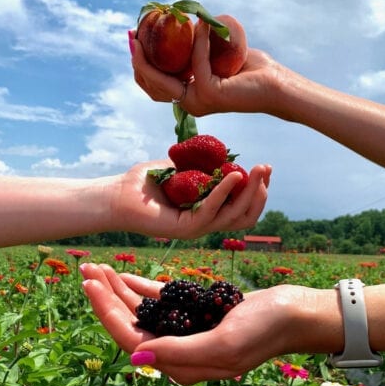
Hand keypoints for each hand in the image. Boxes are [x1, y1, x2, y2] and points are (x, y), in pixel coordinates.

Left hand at [81, 264, 312, 383]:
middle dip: (106, 298)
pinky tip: (123, 274)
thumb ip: (179, 352)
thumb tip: (135, 356)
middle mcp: (180, 353)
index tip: (91, 285)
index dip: (107, 313)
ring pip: (142, 313)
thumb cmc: (266, 331)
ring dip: (119, 291)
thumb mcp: (223, 345)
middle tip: (85, 269)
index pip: (132, 340)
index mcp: (183, 367)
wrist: (298, 314)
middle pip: (131, 325)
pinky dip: (141, 288)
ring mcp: (187, 333)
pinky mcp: (197, 315)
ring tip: (97, 267)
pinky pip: (162, 302)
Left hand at [112, 160, 270, 239]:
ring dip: (249, 192)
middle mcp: (205, 223)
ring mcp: (196, 229)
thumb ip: (203, 165)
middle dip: (260, 191)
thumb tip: (224, 156)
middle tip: (267, 168)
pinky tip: (233, 175)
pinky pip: (211, 211)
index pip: (242, 207)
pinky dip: (225, 193)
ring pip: (234, 216)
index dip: (257, 190)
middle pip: (245, 215)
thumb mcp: (182, 168)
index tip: (264, 168)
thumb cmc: (145, 182)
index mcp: (207, 212)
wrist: (118, 195)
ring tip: (258, 170)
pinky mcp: (185, 229)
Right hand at [131, 18, 286, 117]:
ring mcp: (198, 102)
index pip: (155, 85)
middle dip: (138, 60)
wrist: (277, 84)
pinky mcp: (210, 94)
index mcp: (189, 97)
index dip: (141, 64)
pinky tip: (201, 24)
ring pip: (164, 78)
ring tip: (147, 31)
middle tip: (134, 35)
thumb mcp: (217, 54)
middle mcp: (190, 104)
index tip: (135, 39)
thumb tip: (185, 21)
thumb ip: (200, 46)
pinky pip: (196, 61)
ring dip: (152, 53)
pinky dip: (198, 41)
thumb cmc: (252, 69)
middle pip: (152, 84)